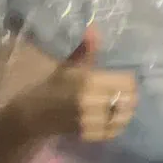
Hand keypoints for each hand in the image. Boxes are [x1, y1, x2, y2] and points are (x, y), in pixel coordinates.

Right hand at [33, 28, 136, 142]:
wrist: (32, 113)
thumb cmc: (52, 85)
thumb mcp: (68, 65)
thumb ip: (85, 50)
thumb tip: (94, 28)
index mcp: (88, 80)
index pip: (126, 82)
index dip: (129, 80)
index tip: (127, 78)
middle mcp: (91, 101)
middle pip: (127, 100)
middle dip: (129, 96)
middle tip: (126, 93)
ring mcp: (89, 120)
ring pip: (122, 117)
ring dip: (124, 111)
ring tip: (121, 105)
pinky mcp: (87, 134)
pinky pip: (112, 131)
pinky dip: (116, 125)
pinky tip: (112, 118)